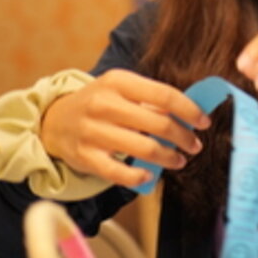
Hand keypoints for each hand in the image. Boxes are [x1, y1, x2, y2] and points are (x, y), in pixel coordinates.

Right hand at [40, 68, 209, 187]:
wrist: (53, 120)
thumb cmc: (99, 103)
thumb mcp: (121, 89)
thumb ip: (152, 99)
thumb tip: (191, 112)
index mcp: (118, 81)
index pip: (164, 95)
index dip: (189, 110)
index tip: (203, 122)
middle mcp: (104, 104)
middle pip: (158, 123)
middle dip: (183, 137)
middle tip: (194, 145)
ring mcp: (92, 131)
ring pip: (143, 148)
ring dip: (168, 157)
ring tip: (179, 160)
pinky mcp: (84, 157)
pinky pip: (118, 172)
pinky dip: (139, 176)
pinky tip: (150, 175)